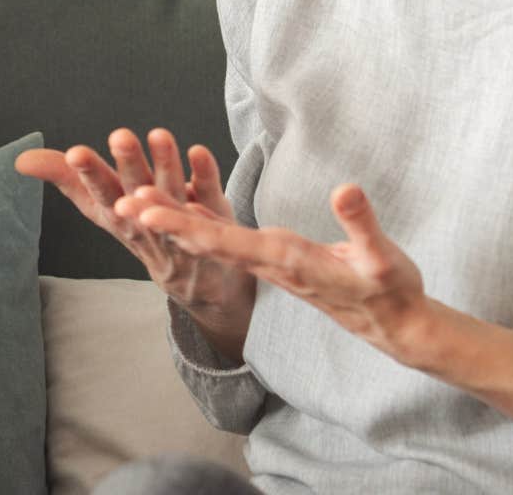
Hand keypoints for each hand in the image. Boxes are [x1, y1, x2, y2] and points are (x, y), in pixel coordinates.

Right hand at [16, 129, 255, 352]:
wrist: (196, 280)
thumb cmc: (142, 229)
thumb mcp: (101, 207)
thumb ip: (66, 178)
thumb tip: (20, 160)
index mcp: (118, 216)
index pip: (100, 194)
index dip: (89, 174)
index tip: (76, 152)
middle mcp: (148, 221)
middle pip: (137, 192)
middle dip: (128, 166)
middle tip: (120, 135)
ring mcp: (183, 223)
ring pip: (174, 194)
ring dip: (167, 165)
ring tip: (160, 135)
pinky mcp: (215, 217)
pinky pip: (212, 195)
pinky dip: (206, 174)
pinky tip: (200, 151)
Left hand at [136, 182, 432, 364]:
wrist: (392, 323)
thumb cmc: (388, 290)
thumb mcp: (382, 259)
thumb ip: (363, 225)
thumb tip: (346, 189)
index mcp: (286, 259)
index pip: (225, 241)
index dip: (183, 224)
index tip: (148, 211)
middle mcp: (269, 261)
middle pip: (205, 240)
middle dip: (163, 222)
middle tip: (120, 202)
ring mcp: (269, 262)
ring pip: (212, 240)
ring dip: (174, 220)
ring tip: (137, 199)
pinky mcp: (276, 260)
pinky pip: (229, 241)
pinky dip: (202, 223)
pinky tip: (183, 209)